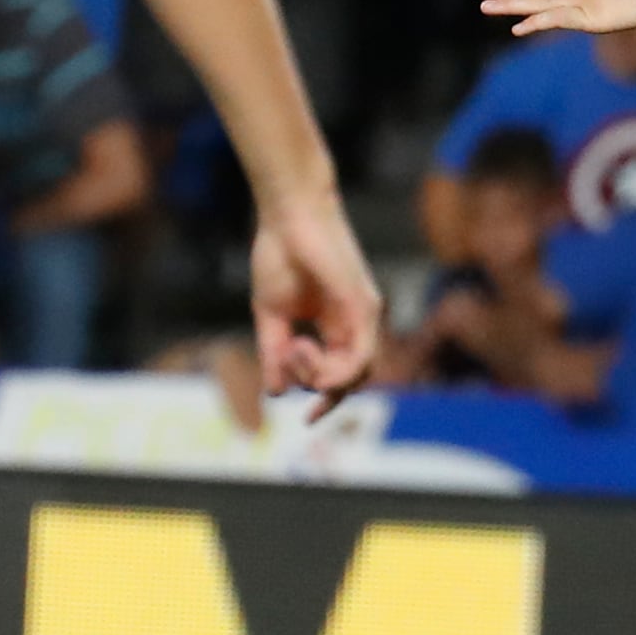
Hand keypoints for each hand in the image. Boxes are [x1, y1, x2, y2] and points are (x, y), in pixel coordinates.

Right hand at [249, 196, 384, 416]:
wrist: (287, 215)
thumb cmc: (279, 255)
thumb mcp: (271, 315)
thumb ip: (275, 354)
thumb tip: (277, 393)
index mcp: (336, 327)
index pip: (341, 376)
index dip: (326, 400)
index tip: (306, 419)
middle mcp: (356, 325)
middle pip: (351, 380)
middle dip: (320, 389)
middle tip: (289, 358)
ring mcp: (364, 315)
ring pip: (357, 373)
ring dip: (321, 377)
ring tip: (294, 349)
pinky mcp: (363, 305)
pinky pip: (360, 354)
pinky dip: (336, 369)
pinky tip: (307, 358)